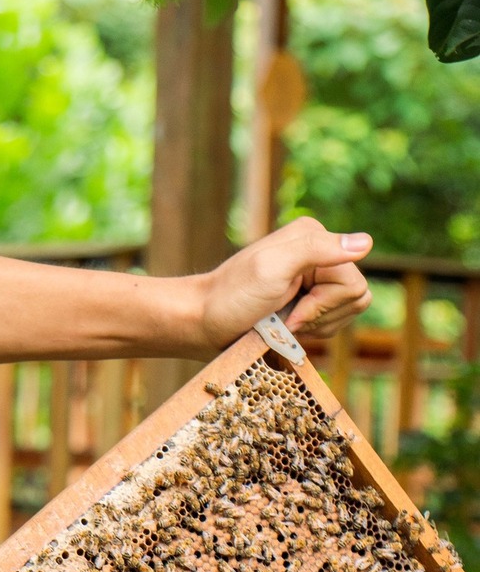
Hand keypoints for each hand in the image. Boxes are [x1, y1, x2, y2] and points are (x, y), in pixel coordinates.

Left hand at [197, 217, 372, 353]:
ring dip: (316, 326)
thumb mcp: (273, 269)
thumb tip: (367, 242)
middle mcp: (318, 254)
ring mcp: (314, 279)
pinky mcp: (307, 301)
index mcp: (315, 238)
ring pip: (347, 313)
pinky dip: (311, 332)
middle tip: (286, 319)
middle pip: (356, 298)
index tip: (290, 311)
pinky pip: (332, 323)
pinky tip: (285, 328)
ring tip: (283, 323)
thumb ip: (317, 250)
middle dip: (321, 316)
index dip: (324, 305)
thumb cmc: (232, 298)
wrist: (203, 323)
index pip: (354, 282)